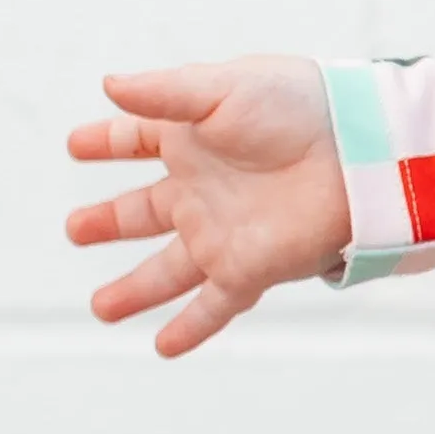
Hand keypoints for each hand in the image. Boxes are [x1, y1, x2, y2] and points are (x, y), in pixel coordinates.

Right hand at [65, 57, 352, 357]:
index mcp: (193, 139)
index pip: (137, 140)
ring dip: (135, 289)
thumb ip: (163, 95)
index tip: (77, 145)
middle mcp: (202, 190)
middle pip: (143, 212)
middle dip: (108, 221)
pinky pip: (213, 305)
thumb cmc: (300, 109)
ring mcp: (221, 232)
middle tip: (75, 229)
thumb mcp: (222, 88)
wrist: (359, 153)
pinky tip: (164, 347)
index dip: (106, 141)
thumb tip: (109, 86)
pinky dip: (189, 328)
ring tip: (102, 308)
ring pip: (167, 270)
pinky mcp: (247, 267)